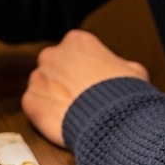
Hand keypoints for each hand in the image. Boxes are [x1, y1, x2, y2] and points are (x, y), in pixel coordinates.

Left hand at [23, 29, 149, 145]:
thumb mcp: (134, 72)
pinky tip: (62, 122)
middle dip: (65, 80)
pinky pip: (34, 105)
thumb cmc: (127, 96)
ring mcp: (38, 77)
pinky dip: (45, 113)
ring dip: (53, 96)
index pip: (75, 51)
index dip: (85, 68)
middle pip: (55, 66)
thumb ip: (118, 64)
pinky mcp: (30, 100)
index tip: (92, 82)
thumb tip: (118, 68)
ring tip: (73, 113)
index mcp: (77, 41)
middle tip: (81, 99)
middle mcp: (52, 54)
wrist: (113, 123)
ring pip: (42, 85)